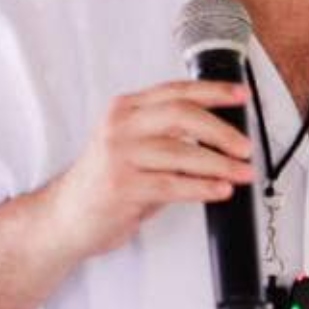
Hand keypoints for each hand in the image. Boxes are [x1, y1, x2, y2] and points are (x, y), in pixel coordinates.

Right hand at [43, 79, 253, 261]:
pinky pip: (173, 185)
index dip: (213, 91)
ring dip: (220, 164)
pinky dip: (202, 188)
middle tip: (245, 147)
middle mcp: (120, 126)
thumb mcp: (129, 145)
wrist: (64, 217)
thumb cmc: (103, 182)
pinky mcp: (122, 187)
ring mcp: (119, 156)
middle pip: (182, 115)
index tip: (241, 96)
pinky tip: (220, 190)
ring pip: (182, 153)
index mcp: (125, 109)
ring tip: (243, 173)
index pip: (176, 91)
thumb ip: (165, 134)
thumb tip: (220, 136)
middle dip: (222, 130)